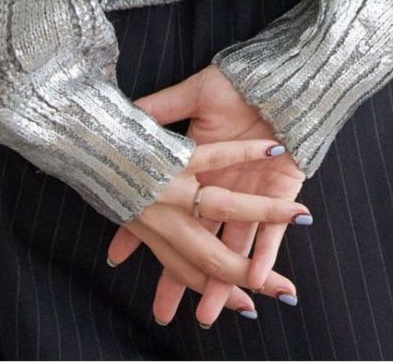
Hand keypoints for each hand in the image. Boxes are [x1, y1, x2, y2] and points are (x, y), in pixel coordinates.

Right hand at [109, 64, 308, 326]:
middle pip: (198, 244)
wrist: (278, 76)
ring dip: (222, 281)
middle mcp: (219, 191)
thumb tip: (128, 112)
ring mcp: (248, 197)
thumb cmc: (233, 82)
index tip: (114, 258)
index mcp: (195, 169)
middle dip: (179, 281)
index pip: (163, 205)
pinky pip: (268, 232)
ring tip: (207, 315)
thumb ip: (160, 106)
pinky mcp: (276, 194)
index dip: (137, 233)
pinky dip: (264, 252)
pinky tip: (256, 277)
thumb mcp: (192, 94)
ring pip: (232, 248)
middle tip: (161, 316)